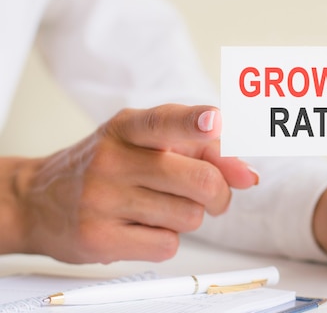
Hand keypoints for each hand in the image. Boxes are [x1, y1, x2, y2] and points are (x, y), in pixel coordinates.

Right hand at [3, 104, 257, 263]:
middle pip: (200, 180)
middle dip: (219, 193)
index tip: (214, 121)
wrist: (38, 200)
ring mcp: (102, 200)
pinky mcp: (99, 238)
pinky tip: (140, 227)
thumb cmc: (108, 166)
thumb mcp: (147, 143)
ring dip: (187, 217)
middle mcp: (113, 159)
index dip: (194, 123)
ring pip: (190, 216)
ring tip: (157, 207)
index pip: (164, 121)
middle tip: (210, 195)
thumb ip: (202, 151)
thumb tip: (248, 175)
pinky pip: (168, 245)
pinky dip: (166, 239)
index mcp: (128, 127)